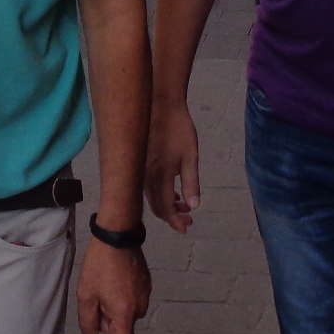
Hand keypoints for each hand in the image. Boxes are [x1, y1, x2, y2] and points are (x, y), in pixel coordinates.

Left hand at [76, 238, 150, 333]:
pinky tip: (111, 279)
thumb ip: (87, 323)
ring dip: (111, 309)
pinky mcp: (146, 284)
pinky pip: (131, 300)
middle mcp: (140, 307)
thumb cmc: (99, 265)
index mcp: (126, 313)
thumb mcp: (86, 295)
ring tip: (101, 286)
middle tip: (92, 300)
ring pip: (125, 314)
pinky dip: (119, 298)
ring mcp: (145, 294)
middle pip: (121, 328)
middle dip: (105, 322)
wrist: (118, 235)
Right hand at [146, 103, 201, 231]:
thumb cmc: (179, 129)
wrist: (160, 104)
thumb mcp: (191, 156)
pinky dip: (159, 194)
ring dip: (166, 205)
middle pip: (156, 206)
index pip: (165, 208)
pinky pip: (147, 187)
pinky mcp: (139, 162)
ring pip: (151, 197)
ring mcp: (140, 170)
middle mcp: (145, 176)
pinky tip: (172, 191)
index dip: (175, 222)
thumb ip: (191, 183)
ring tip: (184, 206)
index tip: (186, 229)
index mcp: (159, 176)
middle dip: (172, 216)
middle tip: (189, 219)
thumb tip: (194, 206)